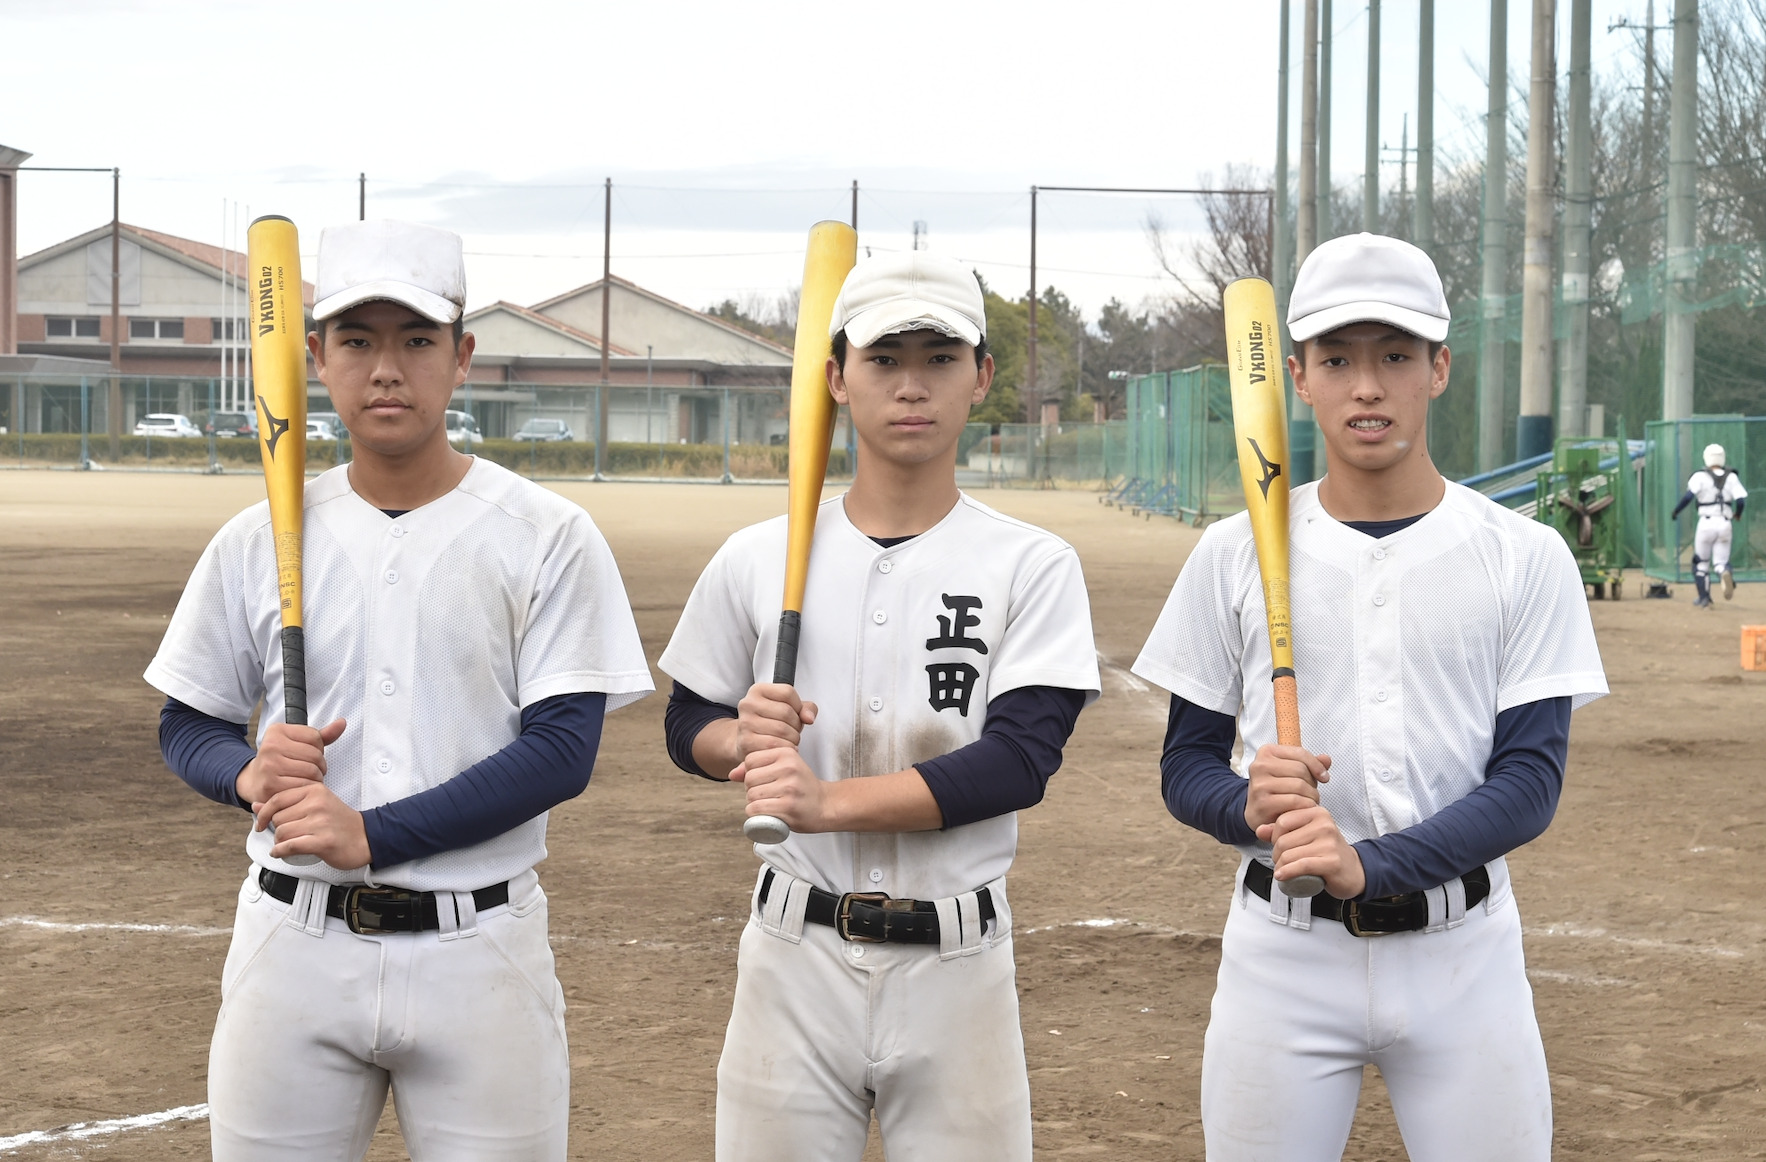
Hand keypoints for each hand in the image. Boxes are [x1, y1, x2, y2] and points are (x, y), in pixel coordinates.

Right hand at [237, 718, 346, 805]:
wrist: (254, 782)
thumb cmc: (281, 761)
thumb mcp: (297, 743)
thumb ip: (321, 735)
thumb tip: (342, 723)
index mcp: (277, 731)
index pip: (315, 737)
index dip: (318, 749)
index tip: (307, 756)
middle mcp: (270, 745)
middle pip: (315, 755)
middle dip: (319, 766)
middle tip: (310, 771)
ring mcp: (269, 765)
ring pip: (311, 771)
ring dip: (315, 779)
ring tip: (305, 779)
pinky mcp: (270, 785)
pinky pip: (303, 786)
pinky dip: (306, 789)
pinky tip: (299, 788)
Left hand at [253, 782, 370, 868]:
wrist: (366, 837)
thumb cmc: (339, 822)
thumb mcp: (315, 804)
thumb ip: (285, 803)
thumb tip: (256, 805)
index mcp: (315, 790)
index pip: (277, 799)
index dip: (264, 813)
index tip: (261, 823)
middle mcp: (317, 803)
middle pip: (278, 818)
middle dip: (277, 830)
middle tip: (286, 835)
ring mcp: (320, 822)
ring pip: (282, 833)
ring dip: (280, 842)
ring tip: (288, 844)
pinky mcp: (323, 841)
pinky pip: (290, 846)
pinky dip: (280, 852)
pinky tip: (280, 853)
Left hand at [730, 745, 832, 831]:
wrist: (826, 806)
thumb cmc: (801, 787)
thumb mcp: (783, 769)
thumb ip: (758, 767)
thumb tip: (732, 774)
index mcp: (786, 753)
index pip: (750, 760)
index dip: (752, 773)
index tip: (765, 781)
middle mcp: (788, 767)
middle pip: (749, 779)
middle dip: (752, 789)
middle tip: (767, 795)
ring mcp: (789, 787)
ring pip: (751, 795)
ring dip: (754, 803)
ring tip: (769, 804)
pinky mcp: (788, 806)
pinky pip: (756, 809)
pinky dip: (756, 814)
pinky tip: (767, 814)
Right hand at [735, 684, 817, 761]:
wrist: (748, 743)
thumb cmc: (770, 724)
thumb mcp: (788, 709)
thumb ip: (805, 708)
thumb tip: (809, 718)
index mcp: (758, 690)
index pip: (788, 692)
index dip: (798, 706)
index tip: (795, 714)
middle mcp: (748, 704)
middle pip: (786, 712)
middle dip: (796, 725)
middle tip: (792, 731)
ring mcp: (746, 723)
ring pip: (782, 730)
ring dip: (792, 739)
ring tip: (787, 740)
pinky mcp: (746, 742)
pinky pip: (775, 745)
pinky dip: (784, 749)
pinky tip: (781, 748)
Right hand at [1244, 743, 1330, 831]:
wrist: (1257, 814)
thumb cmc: (1276, 791)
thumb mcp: (1291, 772)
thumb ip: (1309, 764)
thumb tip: (1326, 759)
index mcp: (1266, 752)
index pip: (1300, 753)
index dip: (1316, 765)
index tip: (1324, 777)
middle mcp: (1259, 765)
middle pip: (1301, 770)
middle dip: (1312, 784)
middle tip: (1311, 794)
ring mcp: (1260, 784)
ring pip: (1300, 786)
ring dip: (1311, 797)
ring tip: (1308, 803)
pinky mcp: (1263, 802)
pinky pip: (1295, 801)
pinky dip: (1305, 807)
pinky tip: (1303, 811)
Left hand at [1259, 804, 1365, 898]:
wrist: (1352, 871)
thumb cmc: (1326, 852)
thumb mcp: (1303, 836)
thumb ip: (1280, 831)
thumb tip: (1259, 830)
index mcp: (1316, 812)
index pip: (1282, 821)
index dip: (1274, 836)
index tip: (1279, 846)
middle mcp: (1324, 824)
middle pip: (1283, 840)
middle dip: (1276, 854)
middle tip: (1282, 862)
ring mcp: (1329, 842)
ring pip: (1289, 854)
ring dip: (1281, 866)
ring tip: (1284, 870)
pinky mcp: (1331, 861)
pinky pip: (1301, 866)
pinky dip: (1287, 873)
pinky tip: (1282, 877)